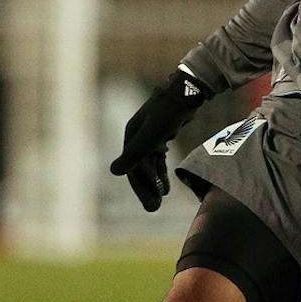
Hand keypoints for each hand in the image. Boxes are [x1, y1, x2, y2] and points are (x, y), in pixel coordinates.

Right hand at [109, 67, 212, 210]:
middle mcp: (137, 137)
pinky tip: (165, 185)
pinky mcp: (160, 136)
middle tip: (154, 209)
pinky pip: (157, 159)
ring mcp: (149, 137)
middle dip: (146, 189)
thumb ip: (135, 153)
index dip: (142, 186)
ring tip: (161, 199)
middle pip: (139, 169)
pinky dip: (160, 172)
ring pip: (149, 165)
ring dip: (154, 182)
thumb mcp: (152, 134)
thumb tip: (113, 172)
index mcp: (132, 136)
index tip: (155, 202)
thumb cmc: (169, 111)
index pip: (133, 168)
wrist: (187, 92)